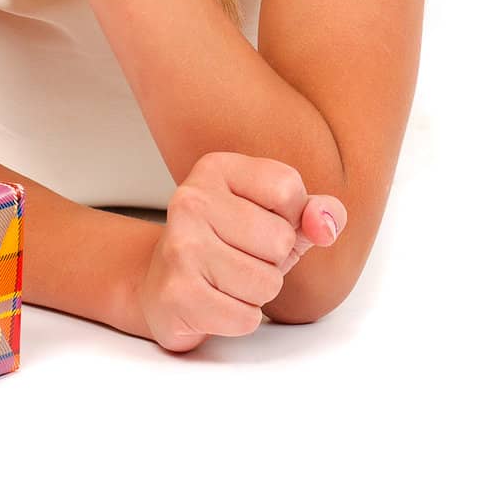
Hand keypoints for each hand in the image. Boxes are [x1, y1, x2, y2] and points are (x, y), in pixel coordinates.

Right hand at [137, 151, 348, 351]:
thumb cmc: (227, 247)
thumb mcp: (276, 218)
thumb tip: (325, 224)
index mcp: (216, 169)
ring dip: (257, 293)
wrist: (162, 284)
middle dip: (272, 261)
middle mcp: (191, 199)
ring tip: (226, 281)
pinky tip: (214, 303)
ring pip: (267, 283)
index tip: (260, 222)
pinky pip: (246, 317)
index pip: (288, 188)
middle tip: (239, 258)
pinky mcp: (177, 292)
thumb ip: (314, 212)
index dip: (289, 217)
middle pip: (280, 240)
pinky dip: (239, 318)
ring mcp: (180, 245)